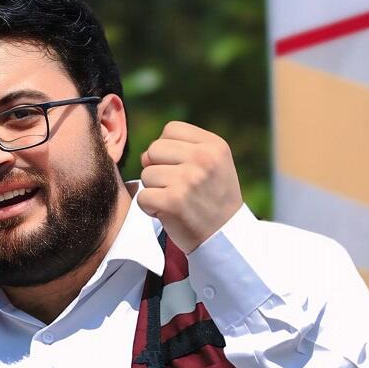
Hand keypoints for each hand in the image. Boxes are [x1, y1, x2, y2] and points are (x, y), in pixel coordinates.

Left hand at [138, 121, 243, 253]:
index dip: (168, 149)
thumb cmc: (213, 199)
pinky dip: (149, 208)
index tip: (182, 168)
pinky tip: (168, 213)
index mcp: (214, 145)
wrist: (225, 238)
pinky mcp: (173, 202)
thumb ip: (182, 149)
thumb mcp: (212, 164)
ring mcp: (188, 180)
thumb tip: (145, 154)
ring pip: (146, 174)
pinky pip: (142, 196)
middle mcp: (203, 159)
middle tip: (176, 187)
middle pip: (154, 149)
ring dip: (154, 190)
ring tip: (175, 201)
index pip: (171, 129)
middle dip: (158, 168)